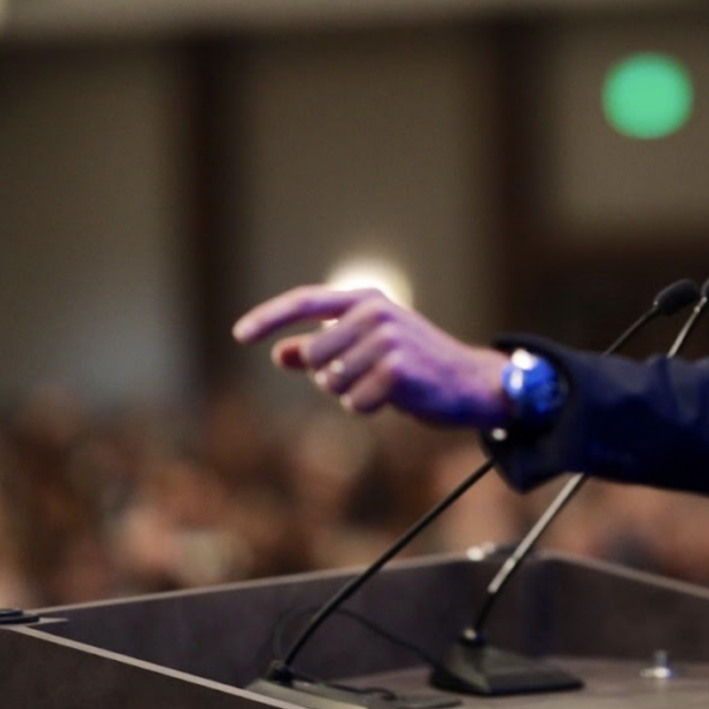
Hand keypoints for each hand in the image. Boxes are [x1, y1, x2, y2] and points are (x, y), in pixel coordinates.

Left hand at [233, 285, 510, 427]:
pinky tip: (395, 399)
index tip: (239, 335)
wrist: (469, 383)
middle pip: (315, 355)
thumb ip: (324, 349)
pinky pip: (355, 402)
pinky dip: (369, 408)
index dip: (269, 318)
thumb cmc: (415, 365)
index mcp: (366, 300)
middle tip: (365, 378)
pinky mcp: (397, 369)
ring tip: (384, 387)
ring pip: (332, 382)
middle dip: (330, 377)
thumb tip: (279, 354)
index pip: (305, 301)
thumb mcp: (367, 349)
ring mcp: (388, 338)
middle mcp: (375, 312)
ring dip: (352, 394)